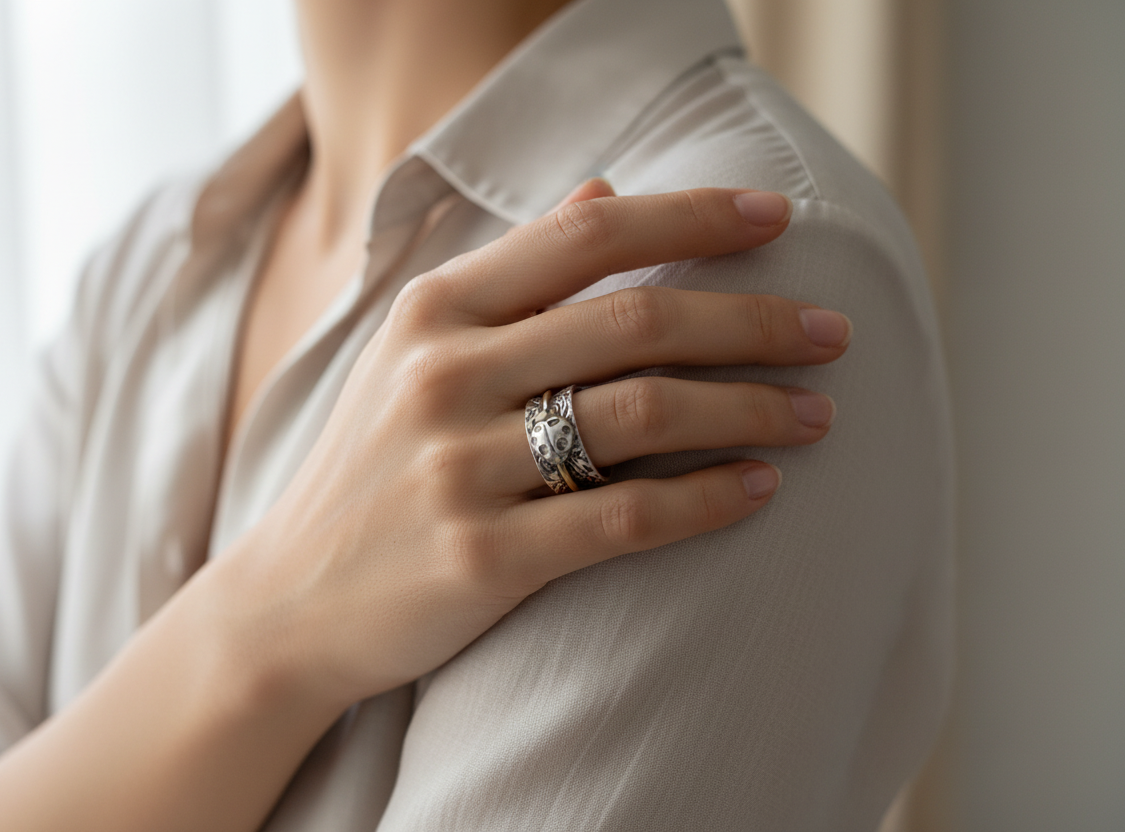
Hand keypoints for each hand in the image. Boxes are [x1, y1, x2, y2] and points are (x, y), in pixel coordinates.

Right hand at [206, 181, 850, 708]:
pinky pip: (627, 519)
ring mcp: (460, 468)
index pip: (586, 235)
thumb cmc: (372, 467)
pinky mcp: (484, 558)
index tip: (777, 219)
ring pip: (644, 416)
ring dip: (750, 409)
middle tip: (833, 332)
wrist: (291, 601)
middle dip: (754, 319)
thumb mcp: (416, 350)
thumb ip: (512, 271)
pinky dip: (708, 500)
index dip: (693, 217)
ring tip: (816, 413)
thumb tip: (605, 190)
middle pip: (635, 321)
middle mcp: (444, 375)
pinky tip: (761, 489)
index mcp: (434, 310)